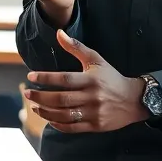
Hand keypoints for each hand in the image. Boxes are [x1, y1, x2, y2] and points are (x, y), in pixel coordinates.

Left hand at [23, 31, 148, 132]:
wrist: (134, 100)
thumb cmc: (112, 78)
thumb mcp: (96, 60)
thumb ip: (76, 47)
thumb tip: (58, 33)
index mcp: (91, 80)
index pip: (64, 79)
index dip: (46, 77)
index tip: (31, 76)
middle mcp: (92, 97)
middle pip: (61, 99)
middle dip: (41, 96)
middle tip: (27, 93)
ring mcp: (94, 113)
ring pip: (64, 115)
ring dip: (46, 112)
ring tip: (34, 106)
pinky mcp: (95, 126)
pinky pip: (73, 127)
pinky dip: (59, 124)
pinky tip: (49, 118)